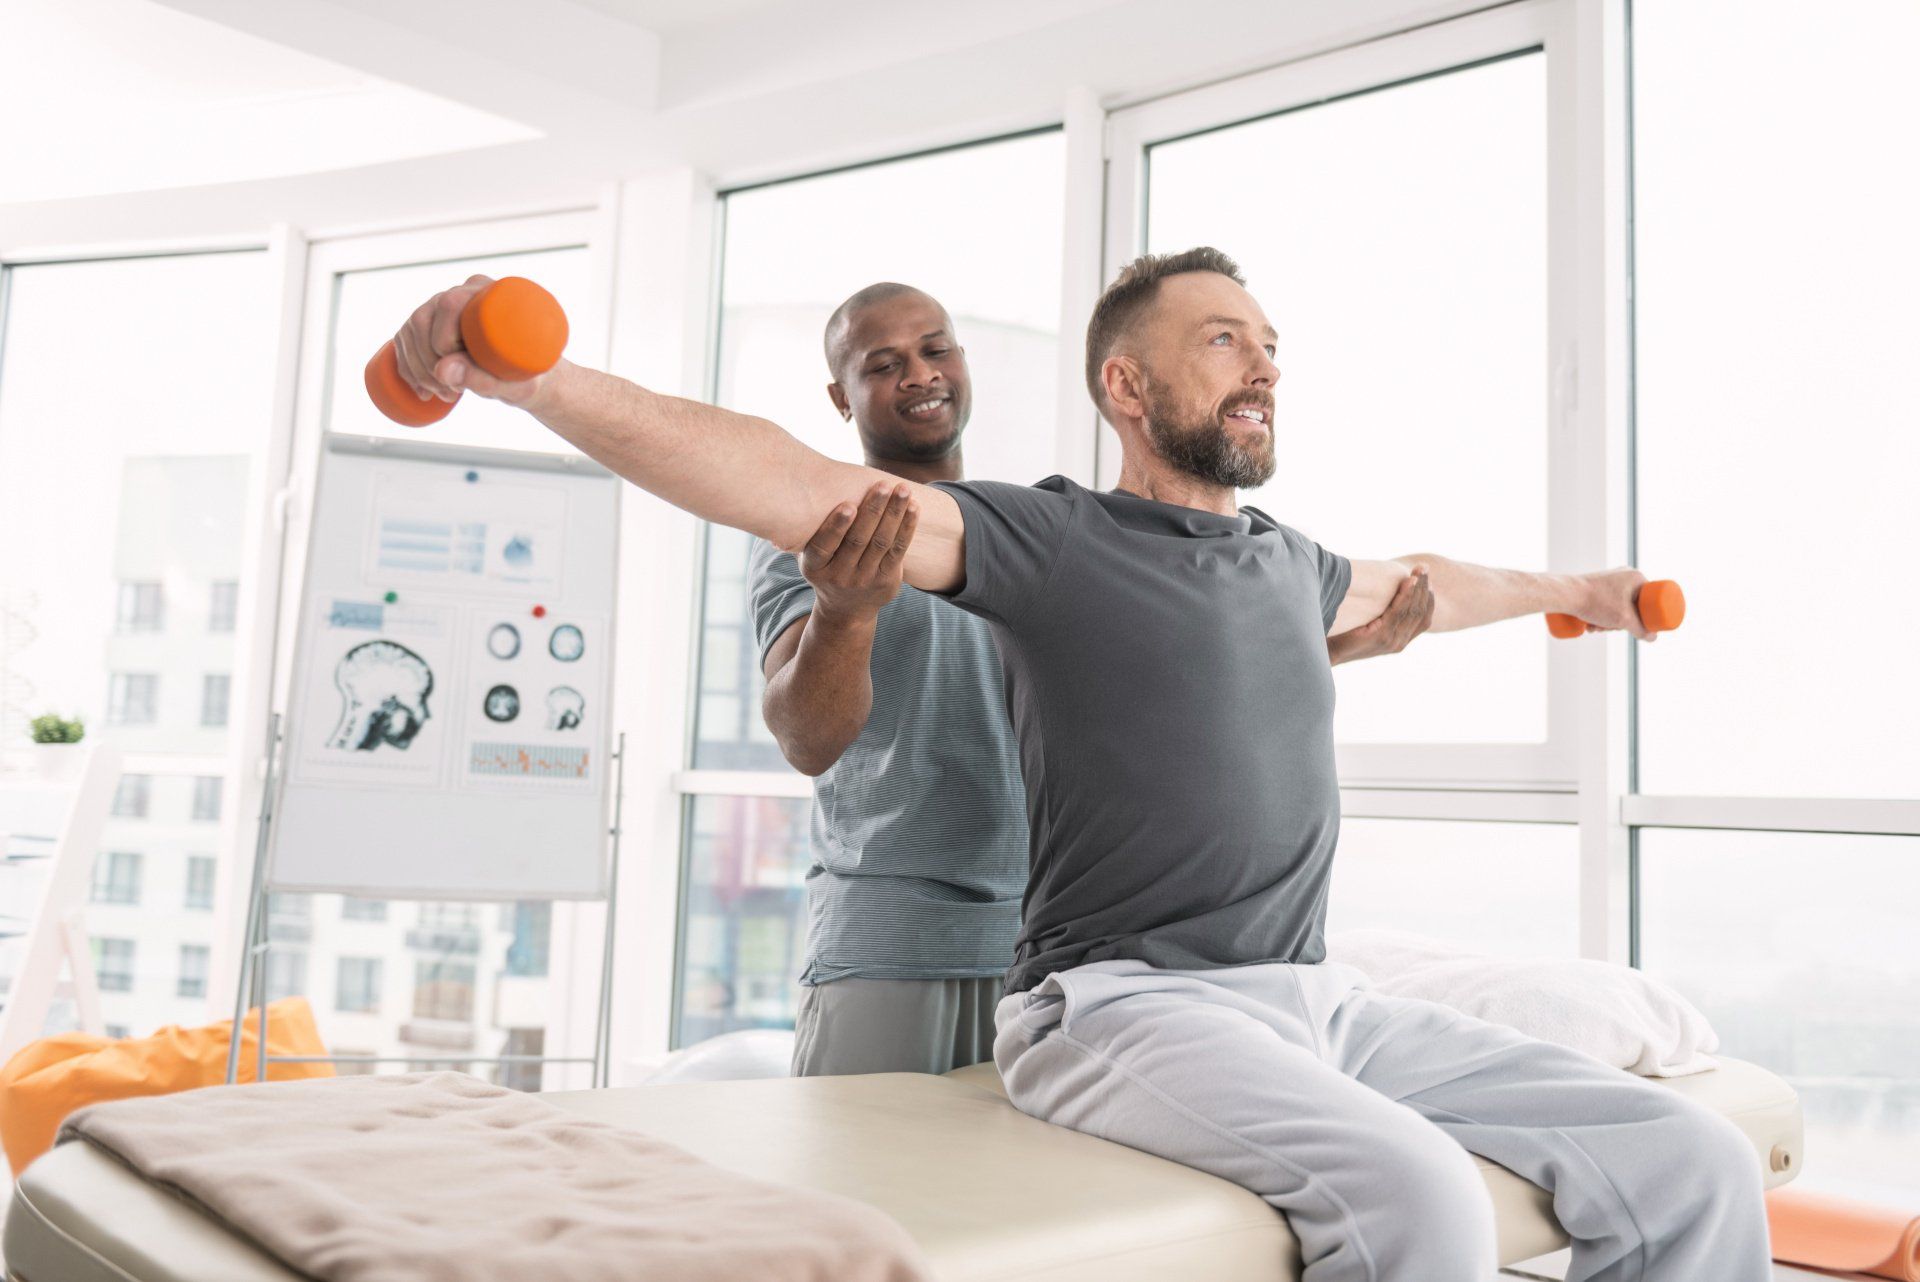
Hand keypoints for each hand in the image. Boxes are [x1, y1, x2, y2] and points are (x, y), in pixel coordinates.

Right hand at [390, 274, 553, 410]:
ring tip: (446, 394)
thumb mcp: (513, 384)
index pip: (450, 304)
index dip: (444, 339)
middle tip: (451, 391)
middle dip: (428, 361)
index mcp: (489, 293)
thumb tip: (444, 369)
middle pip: (423, 318)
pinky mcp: (433, 324)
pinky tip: (423, 390)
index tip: (460, 369)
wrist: (530, 378)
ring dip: (418, 369)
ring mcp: (444, 308)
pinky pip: (404, 340)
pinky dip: (408, 368)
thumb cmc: (528, 377)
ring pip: (410, 330)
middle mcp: (463, 294)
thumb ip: (483, 378)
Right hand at [799, 482, 919, 625]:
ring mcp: (864, 580)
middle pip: (858, 540)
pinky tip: (914, 508)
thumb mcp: (809, 558)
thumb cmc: (826, 569)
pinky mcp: (886, 580)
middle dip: (872, 510)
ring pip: (881, 543)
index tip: (848, 505)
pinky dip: (907, 528)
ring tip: (903, 490)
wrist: (846, 610)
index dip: (836, 525)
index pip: (824, 546)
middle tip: (882, 485)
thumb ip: (806, 534)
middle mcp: (839, 575)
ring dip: (894, 514)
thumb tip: (793, 496)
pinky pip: (898, 551)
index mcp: (815, 567)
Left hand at [1329, 567, 1433, 664]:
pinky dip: (1406, 596)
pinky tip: (1409, 582)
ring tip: (1419, 571)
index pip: (1423, 618)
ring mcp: (1392, 641)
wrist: (1328, 650)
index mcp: (1401, 639)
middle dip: (1424, 587)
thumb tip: (1389, 589)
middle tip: (1425, 567)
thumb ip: (1383, 614)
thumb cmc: (1347, 633)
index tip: (1427, 578)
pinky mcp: (1381, 637)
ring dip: (1418, 589)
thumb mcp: (1371, 624)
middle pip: (1420, 612)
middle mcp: (1400, 642)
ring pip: (1412, 611)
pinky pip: (1398, 612)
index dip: (1428, 598)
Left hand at [1575, 567, 1654, 639]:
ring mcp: (1609, 579)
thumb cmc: (1596, 603)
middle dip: (1618, 623)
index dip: (1642, 618)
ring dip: (1607, 622)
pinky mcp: (1596, 585)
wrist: (1565, 594)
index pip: (1649, 602)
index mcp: (1637, 577)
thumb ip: (1641, 630)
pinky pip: (1605, 603)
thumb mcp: (1623, 620)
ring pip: (1616, 607)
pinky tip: (1589, 624)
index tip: (1630, 627)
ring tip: (1594, 627)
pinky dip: (1599, 615)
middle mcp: (1624, 575)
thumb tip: (1653, 638)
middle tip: (1607, 628)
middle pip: (1632, 607)